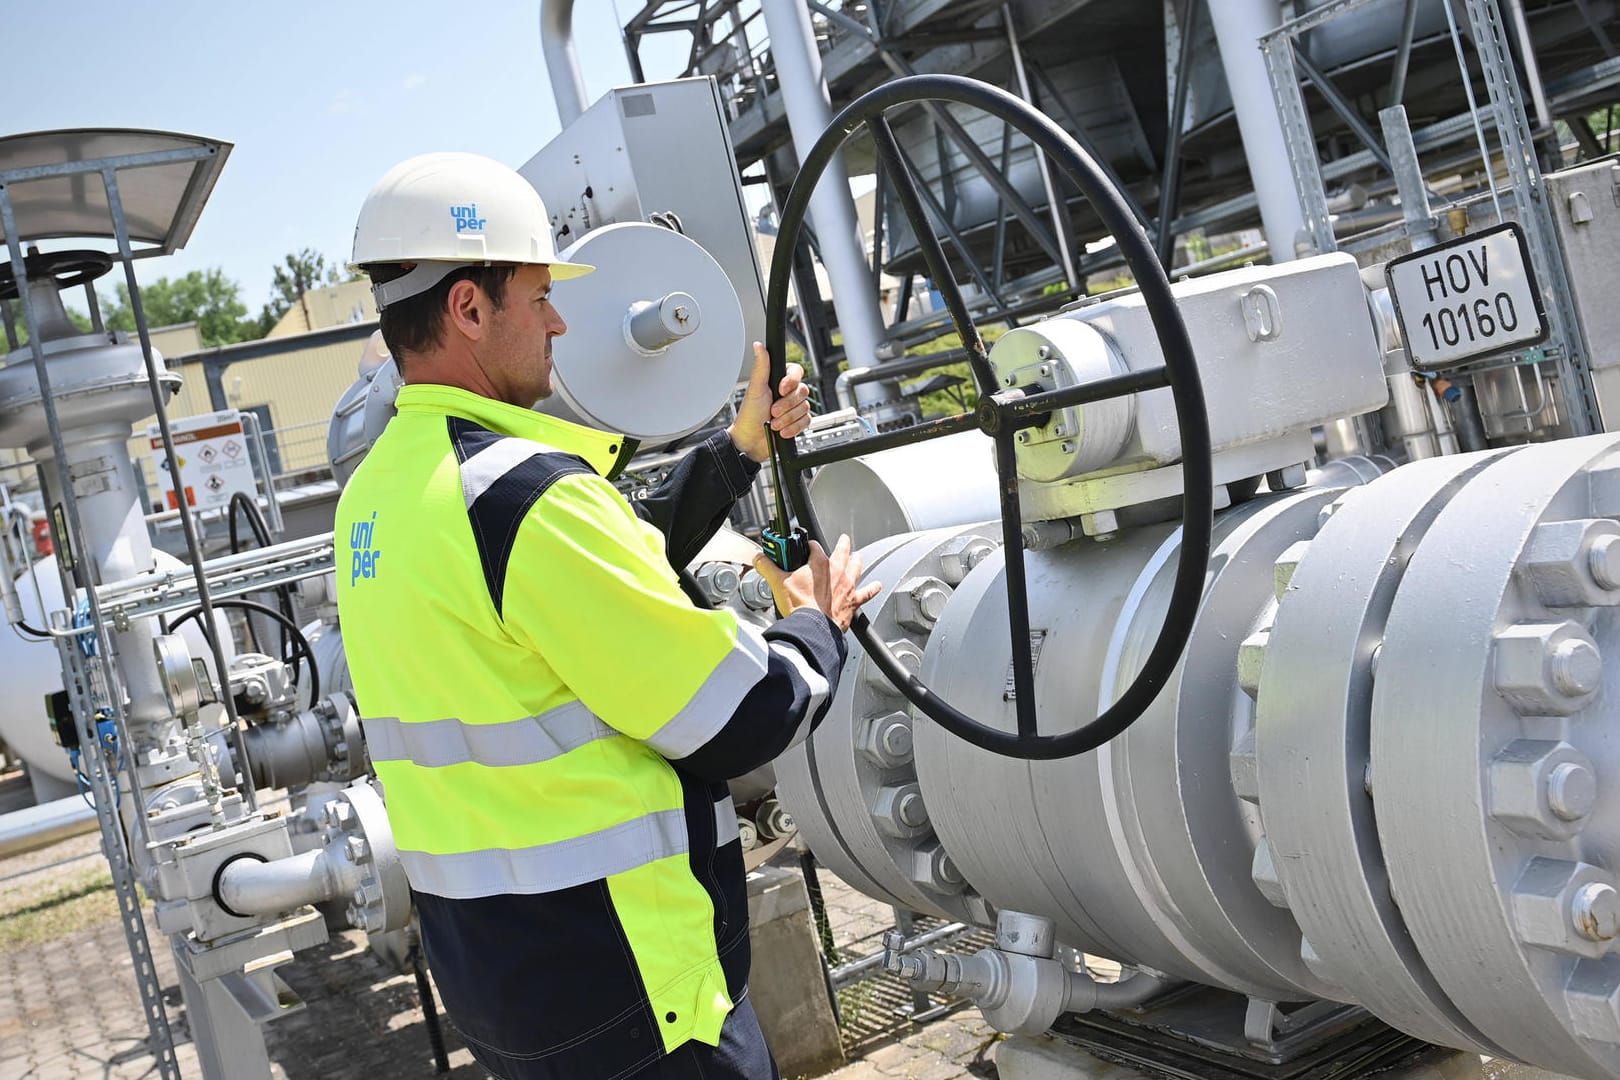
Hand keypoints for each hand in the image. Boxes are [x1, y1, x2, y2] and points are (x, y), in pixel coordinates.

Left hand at [730, 341, 811, 462]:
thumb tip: (759, 346)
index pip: (796, 372)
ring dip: (788, 418)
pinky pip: (807, 421)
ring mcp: (793, 408)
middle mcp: (787, 393)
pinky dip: (794, 427)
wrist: (750, 441)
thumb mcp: (755, 389)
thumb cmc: (749, 415)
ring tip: (774, 423)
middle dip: (787, 405)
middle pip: (803, 391)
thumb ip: (761, 367)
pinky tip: (782, 431)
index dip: (791, 381)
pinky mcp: (798, 422)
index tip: (781, 389)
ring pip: (805, 408)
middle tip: (773, 411)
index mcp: (778, 381)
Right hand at [752, 534, 881, 631]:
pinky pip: (866, 593)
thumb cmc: (799, 607)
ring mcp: (847, 587)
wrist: (813, 629)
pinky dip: (872, 589)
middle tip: (843, 540)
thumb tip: (759, 559)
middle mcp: (837, 572)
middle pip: (842, 552)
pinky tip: (877, 586)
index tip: (806, 547)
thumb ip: (768, 568)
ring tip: (858, 556)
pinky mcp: (852, 603)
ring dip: (857, 561)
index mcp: (819, 564)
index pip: (814, 547)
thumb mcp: (778, 583)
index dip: (809, 546)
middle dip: (842, 544)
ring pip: (856, 568)